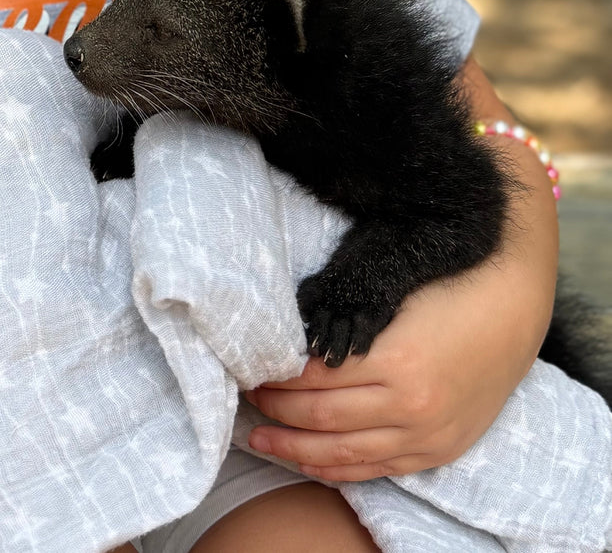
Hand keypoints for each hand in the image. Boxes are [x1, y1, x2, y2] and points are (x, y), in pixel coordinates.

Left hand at [244, 248, 551, 481]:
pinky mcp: (436, 450)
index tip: (249, 368)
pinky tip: (304, 459)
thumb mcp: (393, 297)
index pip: (314, 378)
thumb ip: (347, 322)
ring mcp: (425, 434)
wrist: (512, 309)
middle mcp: (410, 405)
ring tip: (259, 436)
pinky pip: (375, 470)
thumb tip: (290, 340)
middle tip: (246, 396)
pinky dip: (335, 469)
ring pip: (343, 453)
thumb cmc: (447, 289)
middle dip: (276, 410)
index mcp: (396, 359)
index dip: (276, 376)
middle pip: (321, 417)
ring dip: (293, 447)